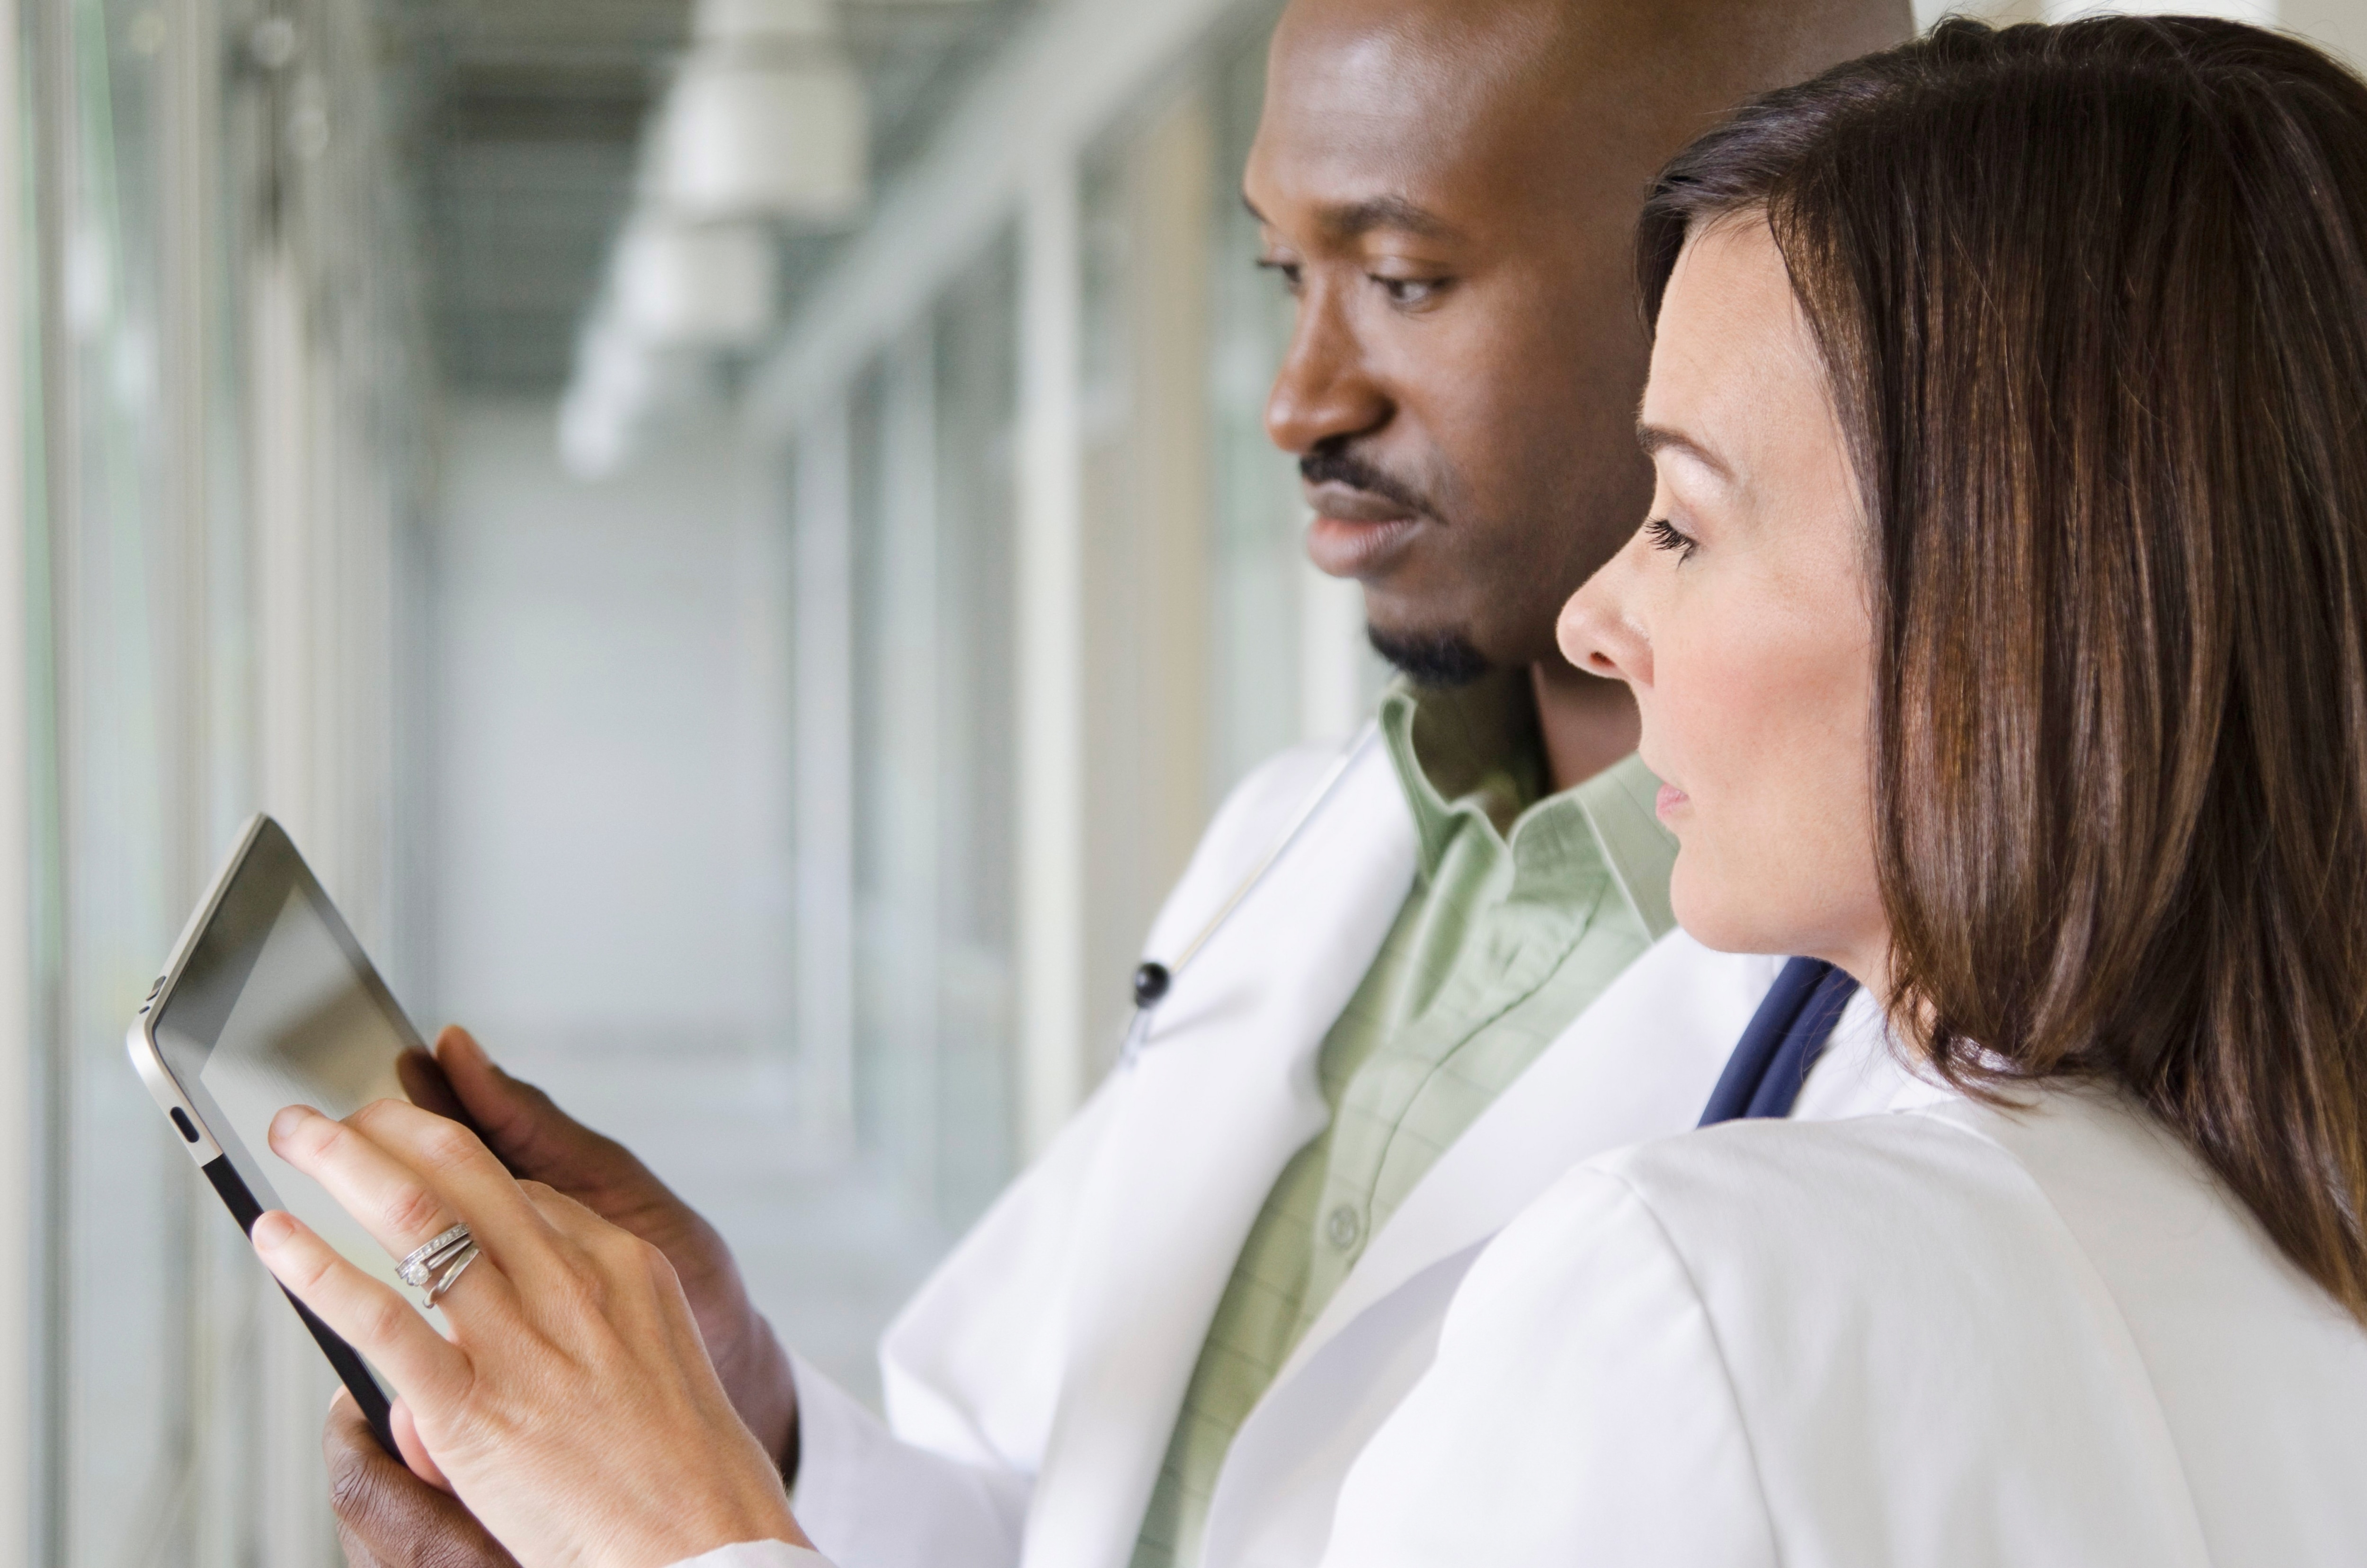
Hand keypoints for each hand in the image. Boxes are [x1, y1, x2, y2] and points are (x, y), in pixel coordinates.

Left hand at [257, 1099, 809, 1567]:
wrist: (712, 1543)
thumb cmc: (686, 1471)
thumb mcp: (660, 1358)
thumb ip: (592, 1318)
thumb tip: (516, 1304)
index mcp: (624, 1268)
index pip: (519, 1190)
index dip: (448, 1162)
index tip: (404, 1152)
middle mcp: (573, 1284)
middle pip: (466, 1172)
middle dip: (389, 1126)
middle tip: (335, 1116)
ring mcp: (525, 1341)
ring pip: (416, 1218)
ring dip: (342, 1163)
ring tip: (295, 1136)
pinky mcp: (476, 1407)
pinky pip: (382, 1317)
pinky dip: (319, 1268)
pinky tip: (279, 1239)